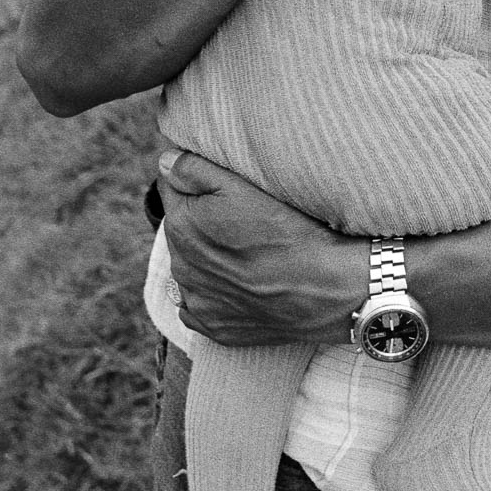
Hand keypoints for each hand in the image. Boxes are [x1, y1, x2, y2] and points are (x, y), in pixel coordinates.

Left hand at [159, 150, 367, 346]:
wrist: (325, 288)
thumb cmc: (287, 231)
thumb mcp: (241, 186)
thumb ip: (193, 170)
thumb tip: (165, 162)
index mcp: (180, 226)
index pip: (172, 189)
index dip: (196, 182)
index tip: (226, 189)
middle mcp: (180, 266)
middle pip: (182, 229)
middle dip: (202, 221)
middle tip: (244, 220)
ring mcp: (196, 301)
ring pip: (193, 266)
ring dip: (209, 257)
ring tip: (249, 252)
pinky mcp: (213, 327)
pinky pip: (202, 304)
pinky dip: (216, 293)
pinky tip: (243, 283)